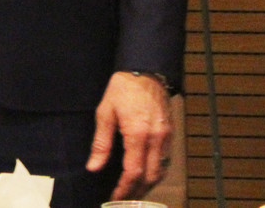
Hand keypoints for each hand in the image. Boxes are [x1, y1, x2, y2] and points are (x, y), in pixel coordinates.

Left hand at [86, 71, 170, 199]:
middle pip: (150, 176)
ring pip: (161, 170)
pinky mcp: (170, 132)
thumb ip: (101, 142)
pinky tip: (146, 174)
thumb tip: (94, 166)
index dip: (124, 188)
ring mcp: (166, 136)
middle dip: (137, 192)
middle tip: (124, 199)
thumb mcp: (105, 112)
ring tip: (133, 191)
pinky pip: (166, 160)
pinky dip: (156, 171)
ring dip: (148, 184)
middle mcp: (156, 138)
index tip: (115, 197)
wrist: (146, 69)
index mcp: (137, 133)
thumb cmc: (123, 88)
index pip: (133, 171)